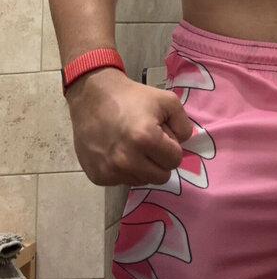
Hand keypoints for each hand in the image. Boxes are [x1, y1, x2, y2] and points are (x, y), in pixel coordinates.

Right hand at [67, 68, 193, 185]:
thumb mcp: (166, 100)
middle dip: (160, 160)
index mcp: (146, 139)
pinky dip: (124, 170)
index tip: (160, 134)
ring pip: (143, 181)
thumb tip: (182, 144)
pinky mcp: (98, 177)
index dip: (171, 146)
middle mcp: (128, 160)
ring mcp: (111, 171)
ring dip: (142, 167)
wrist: (92, 97)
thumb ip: (183, 124)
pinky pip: (123, 182)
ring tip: (131, 145)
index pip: (175, 160)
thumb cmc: (132, 97)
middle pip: (161, 177)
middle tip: (148, 142)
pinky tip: (117, 151)